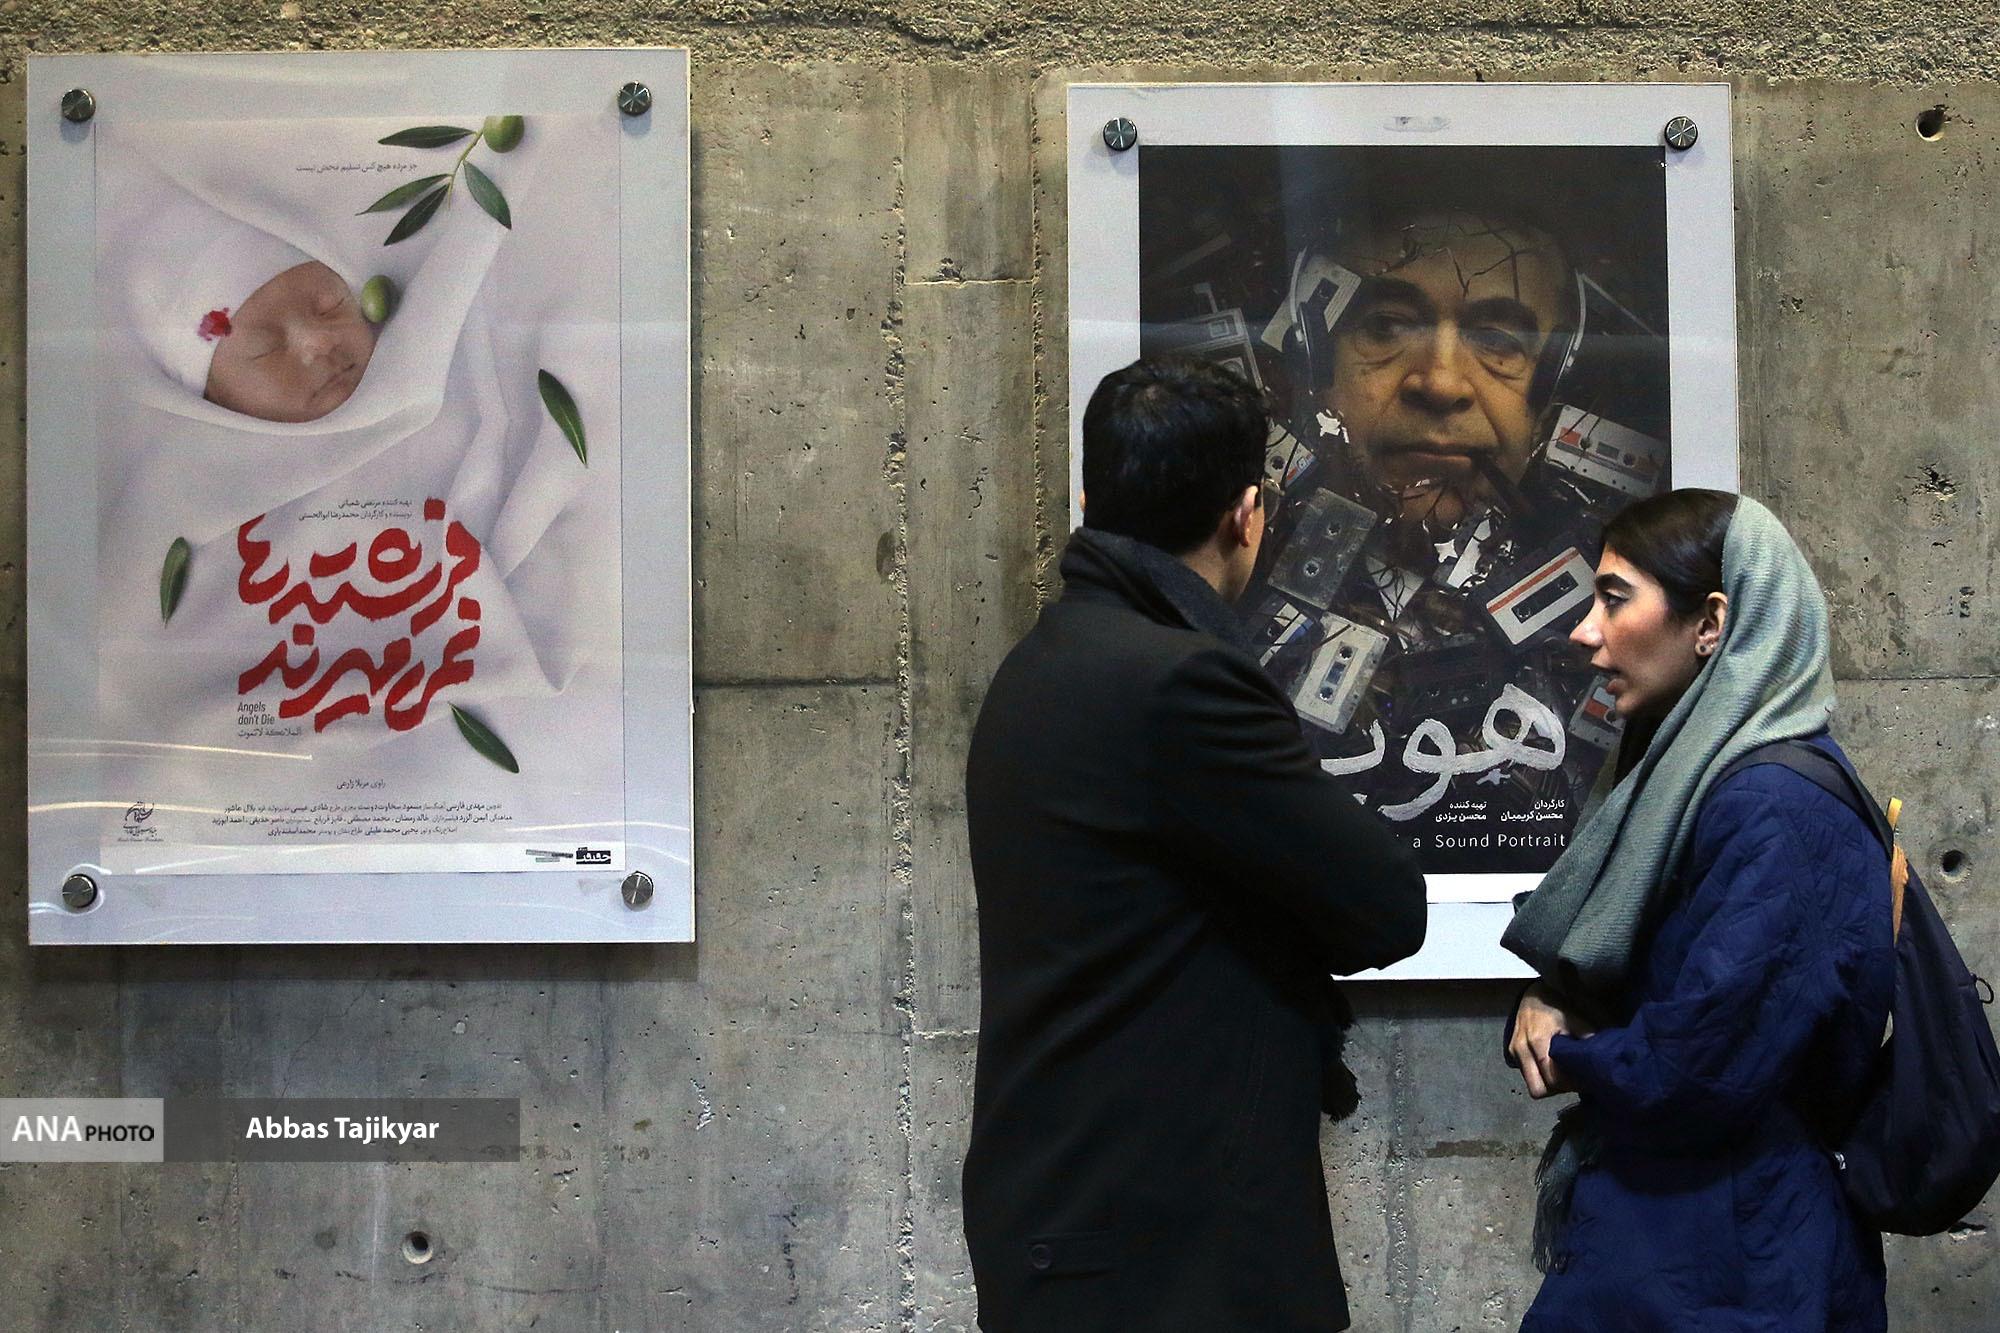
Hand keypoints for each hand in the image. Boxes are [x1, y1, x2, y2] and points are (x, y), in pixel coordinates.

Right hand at [1509, 983, 1593, 1098]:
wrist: (1532, 993)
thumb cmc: (1555, 1005)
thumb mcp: (1574, 1018)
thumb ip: (1587, 1036)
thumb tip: (1603, 1055)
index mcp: (1538, 1042)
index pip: (1551, 1078)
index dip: (1568, 1084)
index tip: (1583, 1080)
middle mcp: (1522, 1050)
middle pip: (1537, 1089)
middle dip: (1556, 1090)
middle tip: (1571, 1081)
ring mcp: (1514, 1052)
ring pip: (1531, 1084)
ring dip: (1548, 1084)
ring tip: (1563, 1074)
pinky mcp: (1512, 1052)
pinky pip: (1527, 1074)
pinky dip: (1540, 1075)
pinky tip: (1553, 1066)